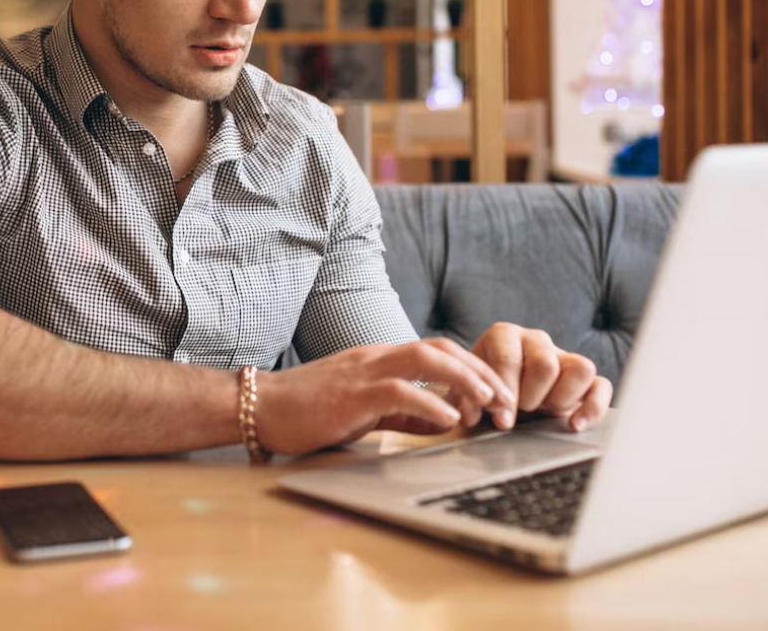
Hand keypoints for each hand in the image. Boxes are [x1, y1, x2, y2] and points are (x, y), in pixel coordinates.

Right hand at [257, 339, 516, 454]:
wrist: (259, 407)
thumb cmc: (307, 410)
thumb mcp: (365, 410)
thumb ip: (402, 411)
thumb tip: (442, 420)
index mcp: (381, 358)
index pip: (440, 350)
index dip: (475, 368)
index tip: (498, 397)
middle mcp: (377, 356)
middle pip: (442, 347)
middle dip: (482, 371)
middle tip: (508, 402)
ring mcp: (364, 371)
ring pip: (427, 359)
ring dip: (465, 380)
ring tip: (489, 404)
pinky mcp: (351, 393)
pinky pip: (398, 390)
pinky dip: (429, 402)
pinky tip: (449, 420)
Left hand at [471, 323, 611, 432]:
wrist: (498, 397)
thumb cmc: (482, 391)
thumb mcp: (469, 392)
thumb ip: (467, 400)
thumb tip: (473, 415)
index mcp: (504, 336)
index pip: (508, 358)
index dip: (506, 392)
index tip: (502, 419)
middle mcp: (536, 340)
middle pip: (545, 364)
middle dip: (531, 397)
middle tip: (521, 410)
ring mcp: (563, 356)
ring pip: (580, 368)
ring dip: (561, 398)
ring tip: (543, 411)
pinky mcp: (585, 379)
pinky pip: (602, 386)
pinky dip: (593, 408)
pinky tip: (575, 425)